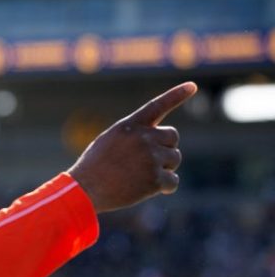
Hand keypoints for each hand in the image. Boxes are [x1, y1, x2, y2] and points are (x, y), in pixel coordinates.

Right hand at [67, 82, 197, 212]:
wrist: (85, 190)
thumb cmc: (93, 168)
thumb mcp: (109, 142)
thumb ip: (133, 137)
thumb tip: (160, 145)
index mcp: (130, 126)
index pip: (157, 106)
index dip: (176, 95)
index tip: (192, 86)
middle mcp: (143, 138)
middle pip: (172, 137)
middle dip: (165, 148)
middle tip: (148, 162)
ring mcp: (150, 158)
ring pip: (174, 158)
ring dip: (164, 168)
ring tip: (141, 177)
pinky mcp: (154, 179)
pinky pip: (172, 181)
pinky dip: (165, 186)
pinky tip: (148, 189)